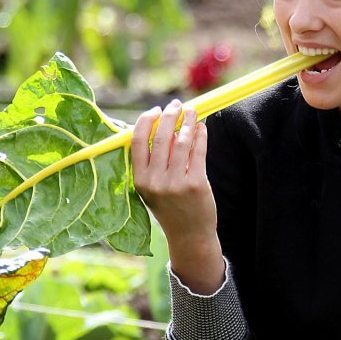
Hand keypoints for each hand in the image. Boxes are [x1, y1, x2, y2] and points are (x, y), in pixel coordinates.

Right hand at [132, 99, 224, 293]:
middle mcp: (155, 181)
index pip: (137, 141)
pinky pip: (199, 151)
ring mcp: (176, 183)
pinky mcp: (196, 184)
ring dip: (188, 121)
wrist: (189, 234)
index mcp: (139, 180)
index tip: (156, 110)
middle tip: (177, 105)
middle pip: (161, 137)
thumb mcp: (152, 187)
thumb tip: (162, 125)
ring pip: (182, 141)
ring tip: (192, 112)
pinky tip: (203, 127)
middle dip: (170, 115)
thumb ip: (152, 161)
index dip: (146, 121)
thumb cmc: (169, 206)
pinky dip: (201, 135)